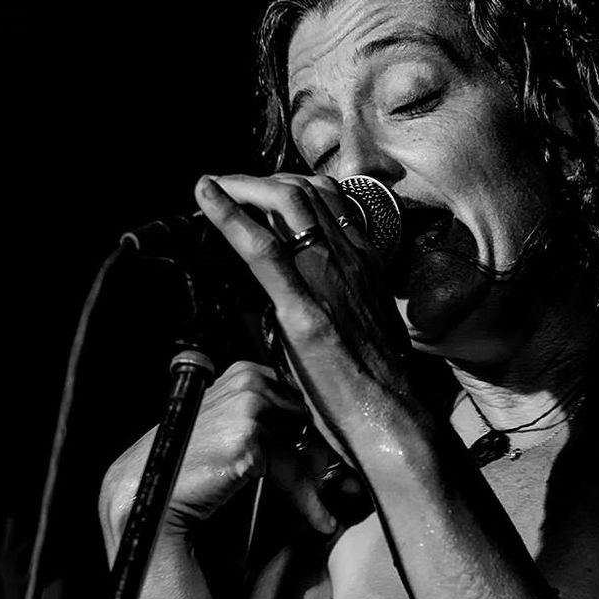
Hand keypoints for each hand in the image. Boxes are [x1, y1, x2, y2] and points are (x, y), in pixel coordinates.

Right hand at [100, 360, 337, 544]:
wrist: (150, 495)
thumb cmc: (185, 470)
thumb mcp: (224, 431)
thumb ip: (258, 421)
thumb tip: (311, 442)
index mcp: (242, 373)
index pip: (298, 400)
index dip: (315, 433)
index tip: (333, 462)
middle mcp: (246, 382)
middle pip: (308, 420)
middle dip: (325, 456)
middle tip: (347, 486)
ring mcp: (247, 408)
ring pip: (305, 446)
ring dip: (321, 481)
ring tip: (334, 508)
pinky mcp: (250, 439)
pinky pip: (294, 472)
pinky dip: (310, 501)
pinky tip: (322, 521)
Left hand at [193, 172, 418, 471]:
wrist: (393, 419)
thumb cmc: (380, 388)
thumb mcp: (367, 329)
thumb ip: (341, 304)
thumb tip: (311, 304)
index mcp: (365, 265)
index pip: (330, 200)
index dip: (291, 185)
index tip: (262, 192)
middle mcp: (350, 260)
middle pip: (305, 190)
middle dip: (260, 179)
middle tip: (229, 186)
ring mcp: (329, 280)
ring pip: (287, 202)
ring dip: (242, 186)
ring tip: (215, 188)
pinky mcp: (304, 310)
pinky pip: (263, 249)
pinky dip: (228, 215)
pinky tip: (204, 197)